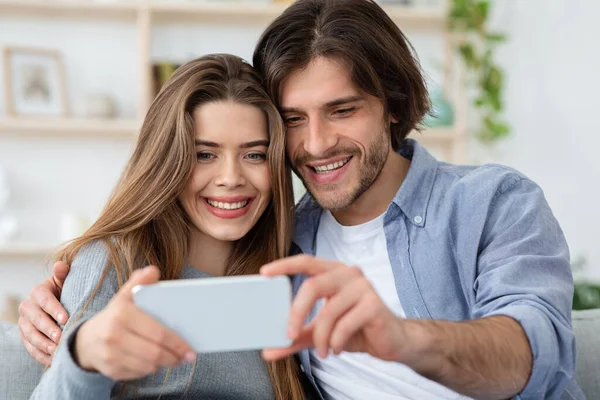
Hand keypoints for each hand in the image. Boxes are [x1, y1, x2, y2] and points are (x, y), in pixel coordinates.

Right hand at [18, 261, 70, 365]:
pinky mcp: (25, 337)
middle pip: (35, 319)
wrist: (61, 302)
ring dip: (42, 344)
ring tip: (56, 350)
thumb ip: (63, 274)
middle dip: (47, 329)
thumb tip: (60, 266)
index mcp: (38, 291)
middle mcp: (27, 307)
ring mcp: (24, 323)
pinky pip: (30, 348)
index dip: (54, 309)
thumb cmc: (66, 290)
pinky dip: (40, 355)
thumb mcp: (66, 281)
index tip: (66, 318)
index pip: (43, 300)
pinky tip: (52, 360)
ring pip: (30, 335)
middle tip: (60, 337)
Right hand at [75, 266, 195, 380]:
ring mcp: (110, 355)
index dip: (177, 343)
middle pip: (154, 353)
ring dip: (165, 364)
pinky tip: (156, 362)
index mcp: (121, 314)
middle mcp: (113, 335)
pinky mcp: (110, 370)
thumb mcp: (124, 297)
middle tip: (186, 357)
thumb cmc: (114, 317)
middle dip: (174, 356)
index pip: (158, 333)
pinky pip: (138, 374)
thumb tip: (153, 270)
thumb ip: (139, 283)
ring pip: (148, 366)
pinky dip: (150, 369)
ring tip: (175, 359)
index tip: (190, 349)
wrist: (86, 340)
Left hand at [260, 255, 416, 362]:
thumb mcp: (321, 331)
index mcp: (333, 272)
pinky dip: (336, 341)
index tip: (264, 272)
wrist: (391, 341)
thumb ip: (297, 337)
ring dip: (320, 337)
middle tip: (288, 333)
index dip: (284, 265)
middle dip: (297, 312)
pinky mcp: (374, 305)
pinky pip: (345, 324)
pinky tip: (336, 349)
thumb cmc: (355, 329)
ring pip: (328, 311)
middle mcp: (348, 274)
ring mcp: (363, 287)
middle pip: (313, 286)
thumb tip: (269, 350)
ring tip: (321, 351)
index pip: (306, 261)